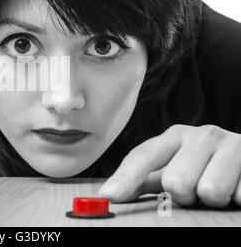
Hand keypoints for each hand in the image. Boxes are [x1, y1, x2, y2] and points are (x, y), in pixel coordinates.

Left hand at [98, 124, 240, 207]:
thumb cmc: (204, 166)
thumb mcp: (174, 166)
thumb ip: (143, 178)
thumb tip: (109, 193)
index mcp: (175, 135)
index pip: (144, 156)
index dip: (125, 178)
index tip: (109, 196)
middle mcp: (202, 135)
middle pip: (176, 182)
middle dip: (185, 195)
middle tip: (196, 190)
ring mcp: (232, 145)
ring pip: (209, 192)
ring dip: (212, 200)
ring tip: (217, 189)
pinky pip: (239, 196)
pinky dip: (237, 200)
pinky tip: (237, 188)